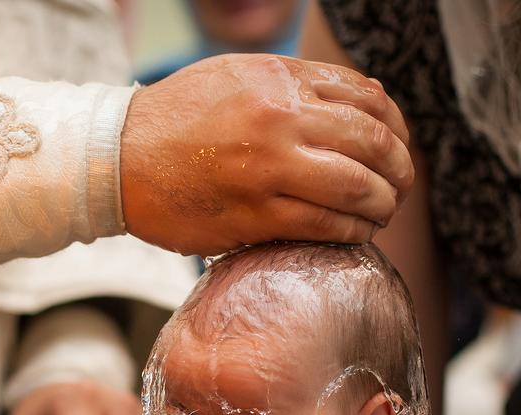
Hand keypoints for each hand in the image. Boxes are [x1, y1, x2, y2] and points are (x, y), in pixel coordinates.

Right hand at [122, 54, 413, 255]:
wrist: (119, 158)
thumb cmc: (178, 118)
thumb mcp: (239, 77)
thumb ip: (297, 87)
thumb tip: (358, 107)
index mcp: (280, 81)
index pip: (369, 101)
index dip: (397, 130)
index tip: (398, 150)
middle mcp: (280, 120)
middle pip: (373, 144)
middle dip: (400, 171)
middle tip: (401, 187)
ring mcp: (268, 170)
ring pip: (356, 188)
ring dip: (381, 206)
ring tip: (381, 213)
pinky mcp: (254, 215)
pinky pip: (324, 225)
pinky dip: (351, 231)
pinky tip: (355, 232)